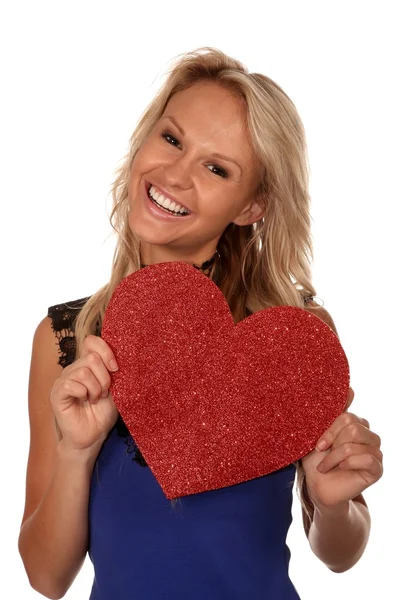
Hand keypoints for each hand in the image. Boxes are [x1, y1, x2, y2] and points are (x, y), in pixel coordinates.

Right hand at [50, 334, 119, 453]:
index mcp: (87, 365)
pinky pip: (71, 384)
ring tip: (95, 399)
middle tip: (104, 393)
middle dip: (104, 378)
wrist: (94, 436)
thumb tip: (127, 354)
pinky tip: (85, 402)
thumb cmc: (103, 413)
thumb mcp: (116, 388)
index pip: (91, 342)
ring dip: (95, 388)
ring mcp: (63, 380)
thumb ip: (115, 370)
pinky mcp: (57, 393)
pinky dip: (83, 393)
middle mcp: (74, 369)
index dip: (106, 351)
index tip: (116, 368)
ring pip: (83, 371)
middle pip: (91, 358)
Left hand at [301, 389, 382, 511]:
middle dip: (332, 441)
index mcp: (356, 423)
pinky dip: (346, 464)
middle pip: (352, 426)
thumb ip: (334, 410)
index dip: (329, 430)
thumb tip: (350, 388)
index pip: (347, 415)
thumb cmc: (316, 458)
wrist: (317, 485)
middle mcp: (368, 434)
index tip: (318, 444)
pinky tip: (340, 469)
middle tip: (323, 453)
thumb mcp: (319, 431)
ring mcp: (375, 451)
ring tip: (327, 464)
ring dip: (335, 455)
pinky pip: (366, 458)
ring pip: (355, 442)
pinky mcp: (377, 468)